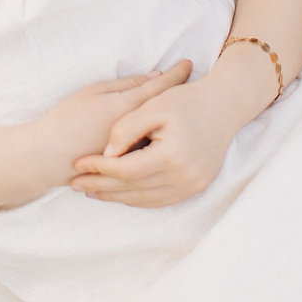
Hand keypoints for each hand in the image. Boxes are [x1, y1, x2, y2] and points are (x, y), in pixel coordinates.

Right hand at [34, 63, 192, 187]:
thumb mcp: (94, 92)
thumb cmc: (67, 119)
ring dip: (175, 123)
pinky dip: (161, 142)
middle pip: (168, 114)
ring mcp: (137, 153)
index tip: (188, 64)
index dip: (177, 74)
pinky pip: (154, 154)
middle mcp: (139, 133)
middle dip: (181, 99)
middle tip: (193, 84)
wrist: (48, 157)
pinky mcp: (132, 169)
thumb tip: (154, 77)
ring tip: (184, 109)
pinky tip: (166, 137)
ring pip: (164, 136)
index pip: (161, 88)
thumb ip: (126, 85)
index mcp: (128, 108)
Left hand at [71, 73, 236, 208]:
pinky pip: (160, 200)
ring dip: (116, 196)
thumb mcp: (153, 105)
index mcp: (172, 155)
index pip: (125, 169)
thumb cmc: (186, 101)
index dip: (98, 168)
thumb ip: (126, 128)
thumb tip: (106, 154)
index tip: (78, 163)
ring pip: (145, 198)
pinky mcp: (195, 188)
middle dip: (101, 187)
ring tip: (92, 191)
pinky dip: (137, 198)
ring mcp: (192, 186)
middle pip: (133, 188)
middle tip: (76, 184)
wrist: (225, 107)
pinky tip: (120, 193)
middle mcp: (184, 177)